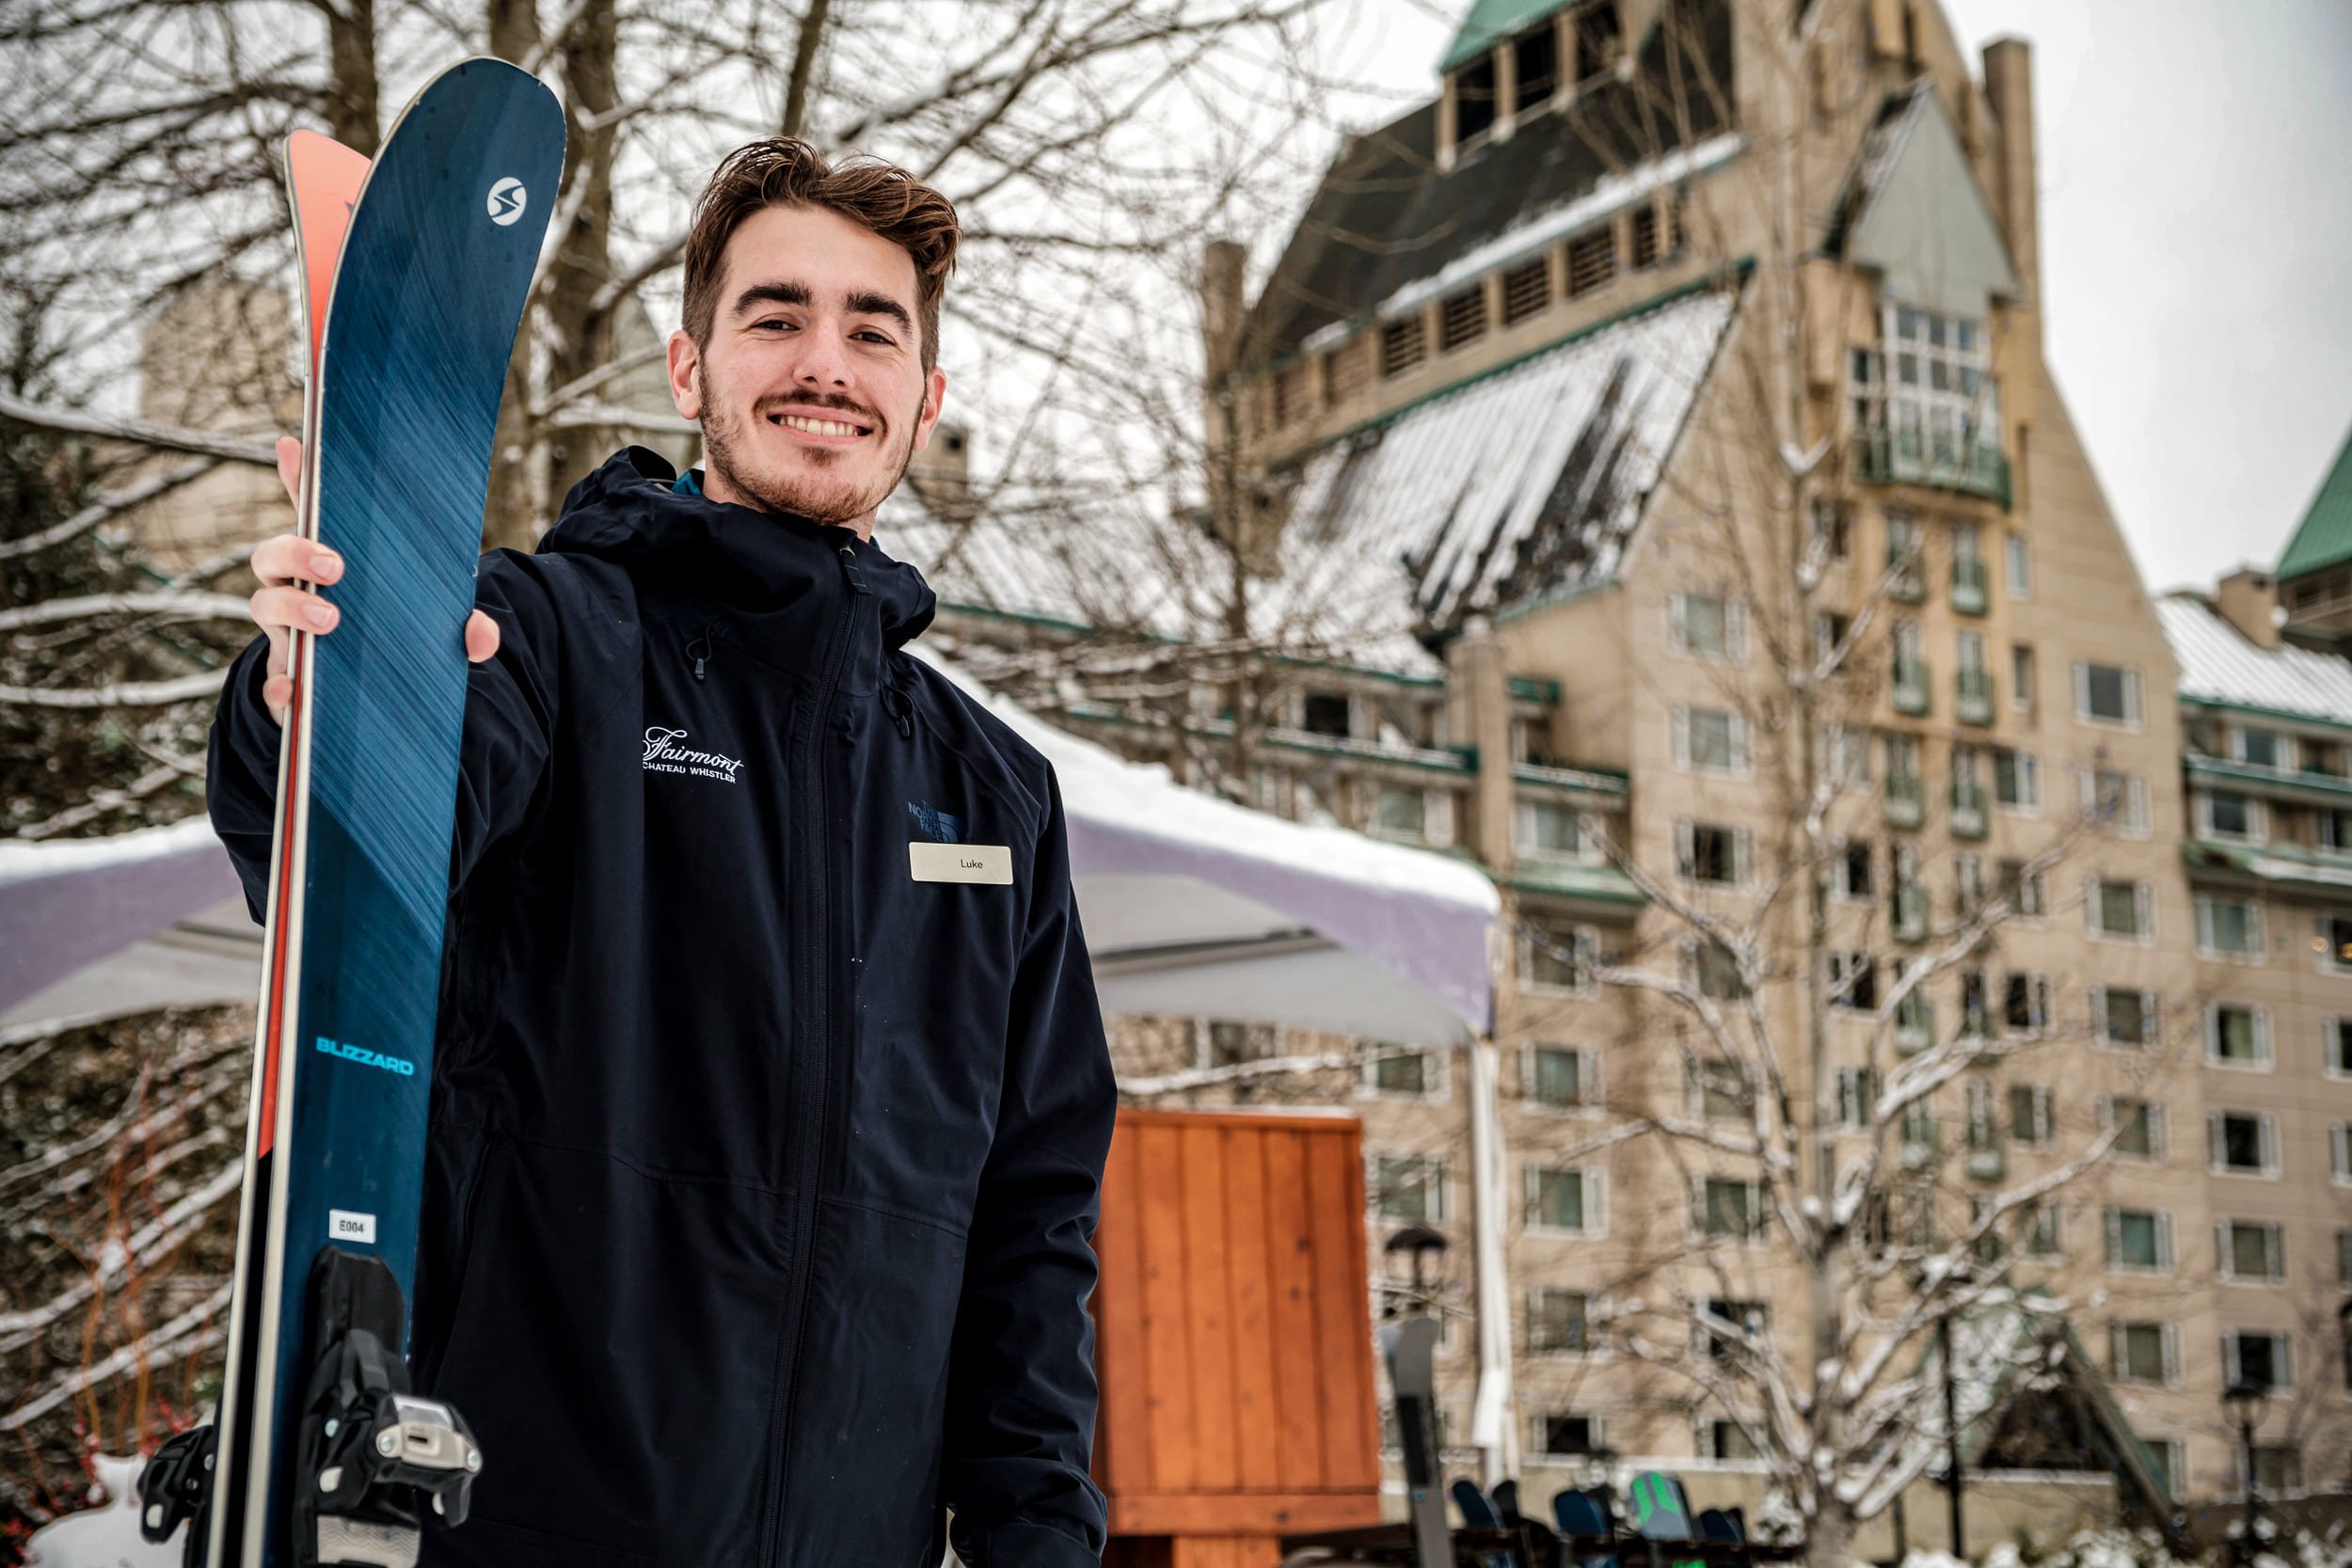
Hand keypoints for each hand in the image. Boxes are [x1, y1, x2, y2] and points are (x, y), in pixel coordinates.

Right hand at [250, 435, 500, 723]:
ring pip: (263, 604)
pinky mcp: (284, 679)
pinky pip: (269, 679)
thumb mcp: (431, 631)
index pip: (310, 515)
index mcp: (329, 566)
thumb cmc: (392, 643)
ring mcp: (285, 632)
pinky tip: (291, 692)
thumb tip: (482, 635)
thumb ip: (460, 629)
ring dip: (291, 607)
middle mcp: (296, 590)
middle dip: (295, 551)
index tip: (294, 443)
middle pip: (271, 555)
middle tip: (335, 565)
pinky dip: (276, 686)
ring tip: (329, 619)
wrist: (367, 705)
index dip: (299, 478)